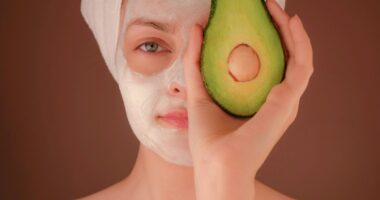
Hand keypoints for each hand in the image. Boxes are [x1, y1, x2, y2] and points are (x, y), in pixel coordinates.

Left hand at [183, 0, 313, 198]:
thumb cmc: (209, 141)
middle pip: (285, 57)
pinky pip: (302, 65)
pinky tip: (291, 23)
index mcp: (261, 102)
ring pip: (298, 57)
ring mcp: (286, 101)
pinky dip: (301, 42)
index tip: (255, 16)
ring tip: (277, 8)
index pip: (270, 63)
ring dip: (291, 30)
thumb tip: (197, 29)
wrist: (216, 167)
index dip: (266, 37)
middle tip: (267, 6)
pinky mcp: (288, 101)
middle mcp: (278, 100)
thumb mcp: (199, 93)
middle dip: (279, 28)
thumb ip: (196, 63)